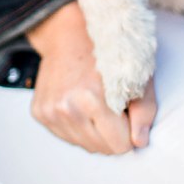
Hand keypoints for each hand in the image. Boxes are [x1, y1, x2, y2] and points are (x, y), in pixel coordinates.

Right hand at [26, 1, 156, 152]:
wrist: (68, 34)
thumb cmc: (108, 55)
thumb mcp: (138, 78)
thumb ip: (144, 113)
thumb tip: (139, 143)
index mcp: (93, 100)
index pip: (121, 146)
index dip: (128, 131)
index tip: (125, 113)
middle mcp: (67, 108)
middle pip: (101, 149)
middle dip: (111, 134)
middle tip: (109, 107)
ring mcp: (50, 111)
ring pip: (83, 145)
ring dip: (92, 131)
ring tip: (93, 104)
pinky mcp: (39, 112)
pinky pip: (65, 137)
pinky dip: (75, 126)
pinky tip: (77, 105)